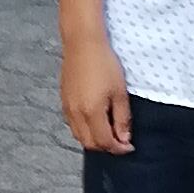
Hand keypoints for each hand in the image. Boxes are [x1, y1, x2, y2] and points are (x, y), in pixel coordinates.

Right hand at [60, 33, 131, 155]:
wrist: (83, 44)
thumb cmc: (104, 63)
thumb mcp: (120, 92)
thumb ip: (122, 118)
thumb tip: (124, 138)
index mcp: (91, 112)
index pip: (105, 142)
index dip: (118, 148)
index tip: (129, 147)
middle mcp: (76, 113)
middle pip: (90, 144)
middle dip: (106, 147)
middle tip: (121, 141)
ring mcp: (67, 108)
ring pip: (79, 136)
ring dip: (94, 140)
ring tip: (109, 131)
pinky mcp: (64, 101)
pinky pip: (73, 124)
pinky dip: (84, 130)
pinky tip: (95, 121)